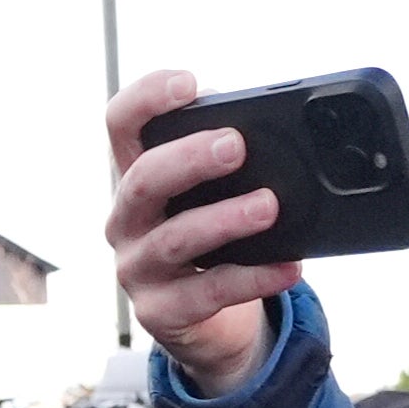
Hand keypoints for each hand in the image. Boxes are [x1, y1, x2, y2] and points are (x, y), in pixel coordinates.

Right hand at [105, 69, 294, 399]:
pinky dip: (253, 278)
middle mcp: (126, 219)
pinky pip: (208, 293)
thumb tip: (277, 130)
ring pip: (175, 238)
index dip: (146, 98)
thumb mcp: (211, 195)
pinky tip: (288, 267)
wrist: (208, 322)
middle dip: (190, 158)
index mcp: (135, 176)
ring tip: (268, 206)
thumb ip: (227, 162)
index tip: (188, 84)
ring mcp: (137, 268)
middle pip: (143, 179)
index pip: (120, 124)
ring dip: (225, 219)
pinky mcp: (160, 312)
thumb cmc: (212, 242)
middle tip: (236, 145)